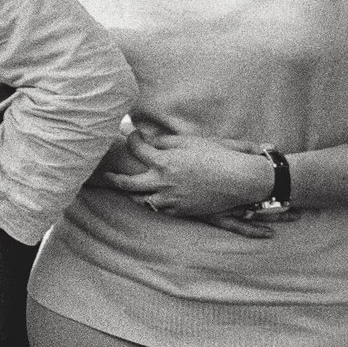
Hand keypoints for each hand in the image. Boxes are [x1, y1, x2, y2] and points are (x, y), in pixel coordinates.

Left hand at [98, 131, 279, 229]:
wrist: (240, 180)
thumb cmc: (217, 156)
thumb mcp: (190, 142)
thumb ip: (165, 142)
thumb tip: (147, 141)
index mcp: (164, 162)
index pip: (135, 149)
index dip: (131, 139)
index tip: (131, 135)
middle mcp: (162, 183)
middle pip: (127, 184)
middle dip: (114, 179)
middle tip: (108, 175)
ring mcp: (171, 199)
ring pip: (142, 201)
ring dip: (133, 194)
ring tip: (129, 189)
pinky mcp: (181, 211)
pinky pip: (160, 209)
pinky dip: (153, 203)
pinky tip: (151, 198)